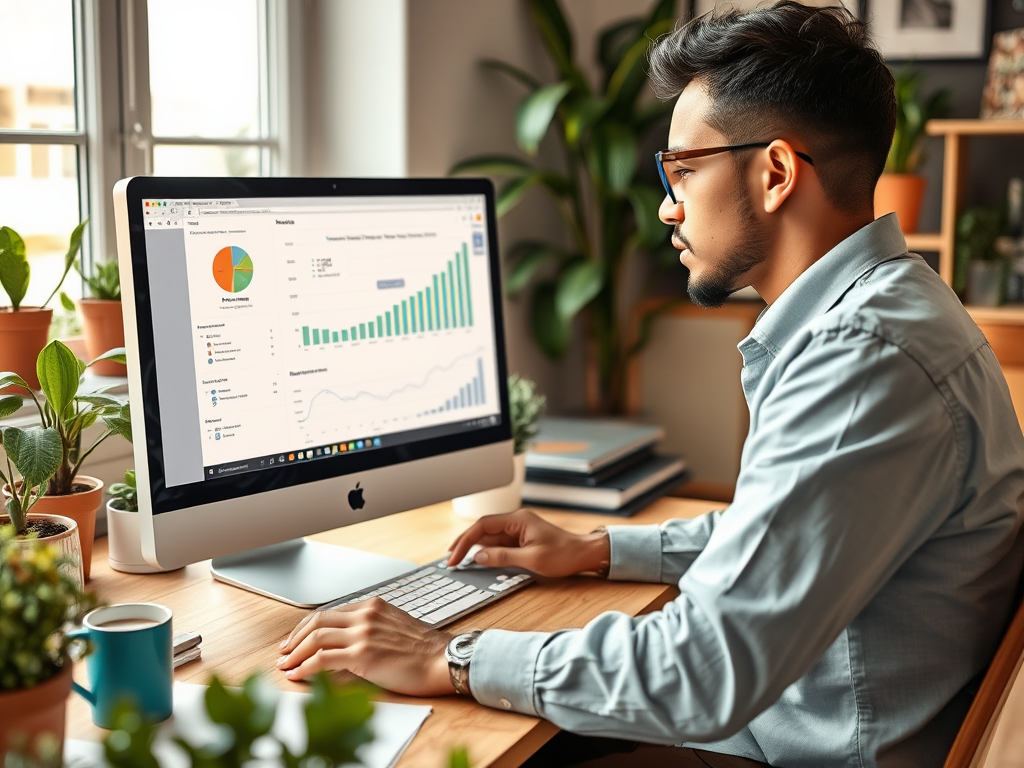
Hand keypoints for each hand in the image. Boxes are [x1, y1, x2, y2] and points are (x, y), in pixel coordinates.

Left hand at [277, 598, 454, 695]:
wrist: (444, 659)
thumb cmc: (425, 650)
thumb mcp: (394, 628)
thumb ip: (370, 630)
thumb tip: (345, 647)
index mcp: (373, 606)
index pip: (330, 612)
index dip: (307, 627)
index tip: (297, 640)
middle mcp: (365, 615)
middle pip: (317, 620)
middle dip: (295, 638)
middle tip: (284, 652)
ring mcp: (363, 633)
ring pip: (316, 638)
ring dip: (295, 654)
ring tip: (286, 666)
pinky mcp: (362, 654)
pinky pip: (323, 659)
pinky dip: (305, 668)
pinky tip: (298, 675)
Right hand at [447, 508, 609, 577]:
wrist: (584, 555)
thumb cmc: (564, 555)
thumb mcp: (532, 559)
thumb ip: (503, 557)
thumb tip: (479, 557)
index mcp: (518, 519)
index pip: (483, 525)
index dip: (465, 540)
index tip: (454, 555)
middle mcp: (516, 521)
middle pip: (483, 529)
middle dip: (465, 543)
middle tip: (450, 559)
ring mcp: (518, 530)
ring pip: (489, 536)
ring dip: (474, 548)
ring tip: (458, 560)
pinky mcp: (521, 539)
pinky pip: (498, 543)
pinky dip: (486, 551)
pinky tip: (477, 560)